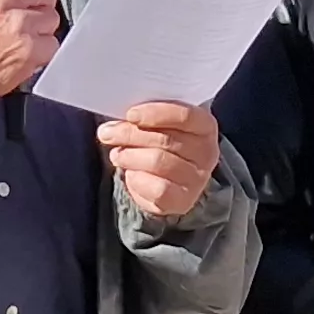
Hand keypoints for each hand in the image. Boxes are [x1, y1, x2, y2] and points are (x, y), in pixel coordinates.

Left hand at [101, 102, 222, 220]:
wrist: (169, 181)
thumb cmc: (161, 145)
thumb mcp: (157, 126)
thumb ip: (143, 119)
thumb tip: (115, 124)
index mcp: (204, 126)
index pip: (184, 116)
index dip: (155, 113)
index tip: (130, 114)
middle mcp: (206, 152)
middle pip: (165, 139)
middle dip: (130, 134)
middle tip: (108, 133)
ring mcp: (197, 178)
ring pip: (158, 162)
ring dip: (130, 156)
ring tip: (117, 154)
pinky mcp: (183, 200)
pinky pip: (157, 188)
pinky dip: (137, 179)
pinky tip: (130, 174)